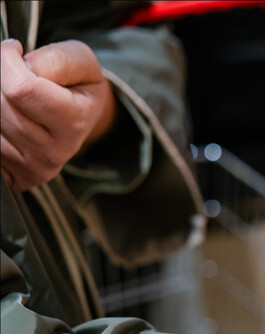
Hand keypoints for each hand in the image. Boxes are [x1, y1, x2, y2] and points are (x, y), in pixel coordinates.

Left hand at [1, 38, 115, 190]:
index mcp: (74, 122)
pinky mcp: (15, 178)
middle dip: (0, 79)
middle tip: (15, 74)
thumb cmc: (79, 87)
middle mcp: (53, 153)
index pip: (21, 89)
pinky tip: (7, 115)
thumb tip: (22, 65)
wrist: (83, 121)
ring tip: (13, 95)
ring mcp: (32, 168)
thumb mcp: (82, 63)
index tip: (14, 51)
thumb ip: (57, 60)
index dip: (7, 60)